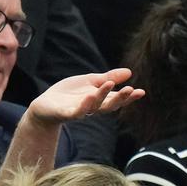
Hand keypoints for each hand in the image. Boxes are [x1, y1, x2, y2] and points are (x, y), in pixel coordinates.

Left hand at [26, 68, 144, 126]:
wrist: (45, 105)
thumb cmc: (69, 94)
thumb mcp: (90, 82)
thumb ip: (108, 78)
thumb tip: (129, 72)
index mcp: (99, 100)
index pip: (116, 99)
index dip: (128, 97)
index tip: (141, 91)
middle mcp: (92, 107)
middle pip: (108, 105)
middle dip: (120, 98)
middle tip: (130, 90)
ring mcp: (79, 111)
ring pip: (93, 107)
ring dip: (101, 97)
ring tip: (108, 84)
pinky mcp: (65, 113)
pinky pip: (76, 112)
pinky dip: (83, 106)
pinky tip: (88, 96)